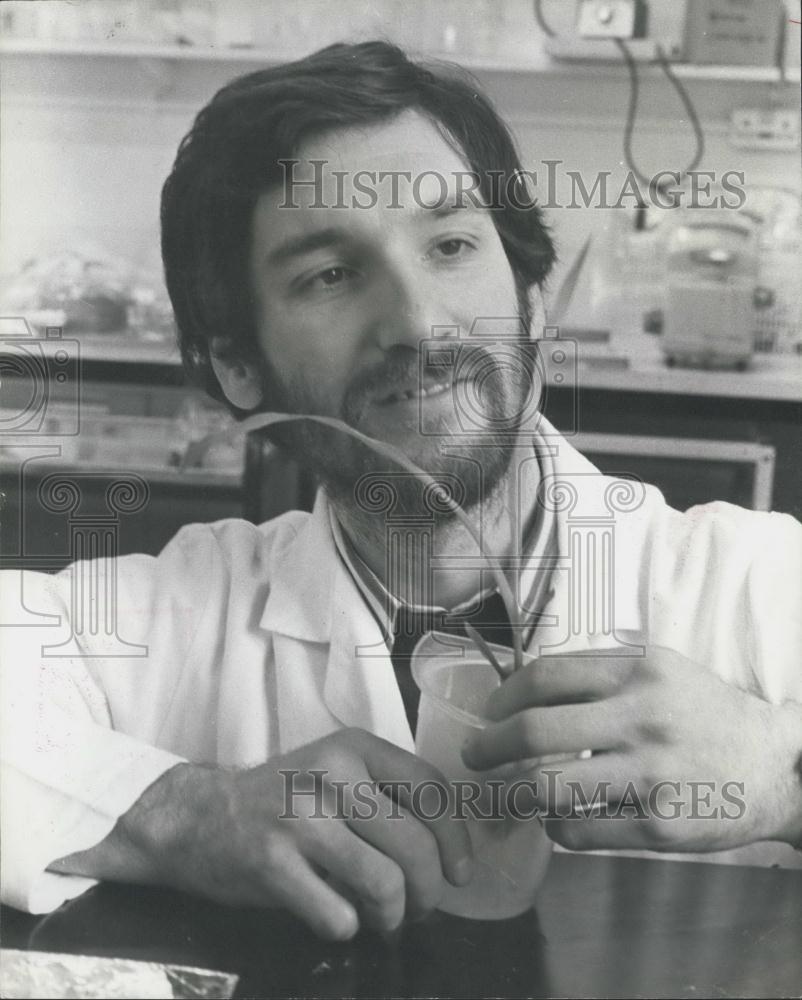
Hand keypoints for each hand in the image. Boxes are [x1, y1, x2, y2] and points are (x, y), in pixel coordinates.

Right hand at [59, 728, 471, 939]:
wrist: (198, 815)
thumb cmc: (284, 799)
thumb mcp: (338, 774)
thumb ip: (388, 797)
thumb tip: (448, 854)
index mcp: (355, 747)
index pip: (430, 788)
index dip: (455, 838)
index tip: (459, 873)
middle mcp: (332, 773)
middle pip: (415, 846)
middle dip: (427, 892)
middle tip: (418, 907)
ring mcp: (300, 817)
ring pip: (385, 885)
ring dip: (392, 916)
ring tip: (382, 917)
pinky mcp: (272, 863)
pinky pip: (339, 916)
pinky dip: (347, 927)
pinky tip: (336, 917)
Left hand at [461, 646, 801, 853]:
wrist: (776, 767)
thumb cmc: (706, 713)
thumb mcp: (663, 670)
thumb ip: (605, 671)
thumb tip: (529, 686)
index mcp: (638, 671)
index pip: (547, 676)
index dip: (504, 695)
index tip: (490, 711)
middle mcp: (642, 716)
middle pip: (534, 729)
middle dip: (488, 744)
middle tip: (475, 754)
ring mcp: (651, 773)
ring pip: (549, 786)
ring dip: (514, 791)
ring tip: (508, 792)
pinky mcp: (659, 824)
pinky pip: (579, 831)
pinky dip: (555, 827)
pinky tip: (558, 819)